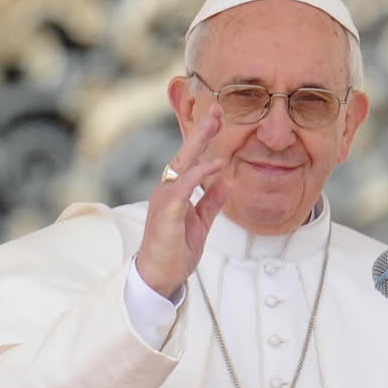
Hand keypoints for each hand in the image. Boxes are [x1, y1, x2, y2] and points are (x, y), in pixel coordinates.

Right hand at [135, 107, 230, 297]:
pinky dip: (200, 173)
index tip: (218, 119)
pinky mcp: (166, 212)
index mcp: (174, 192)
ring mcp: (164, 199)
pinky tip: (216, 163)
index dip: (204, 139)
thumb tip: (228, 180)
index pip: (190, 160)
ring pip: (182, 164)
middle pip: (185, 154)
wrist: (159, 277)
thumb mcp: (201, 222)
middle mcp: (166, 190)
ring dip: (199, 143)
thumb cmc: (175, 251)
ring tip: (215, 124)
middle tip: (217, 110)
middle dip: (201, 131)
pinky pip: (184, 187)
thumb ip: (212, 201)